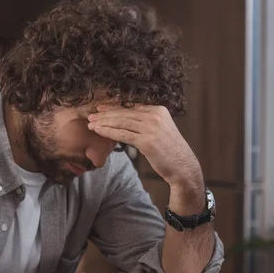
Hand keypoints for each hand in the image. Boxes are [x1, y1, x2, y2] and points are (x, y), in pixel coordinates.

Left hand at [87, 104, 202, 189]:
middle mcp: (155, 115)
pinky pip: (122, 134)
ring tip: (90, 123)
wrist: (183, 167)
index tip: (100, 107)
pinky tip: (98, 131)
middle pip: (124, 112)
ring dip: (103, 122)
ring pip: (121, 122)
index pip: (131, 106)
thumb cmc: (170, 151)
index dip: (114, 106)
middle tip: (90, 115)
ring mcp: (151, 128)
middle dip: (105, 113)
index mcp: (159, 110)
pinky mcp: (147, 141)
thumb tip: (130, 120)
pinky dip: (108, 131)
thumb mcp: (161, 130)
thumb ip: (147, 122)